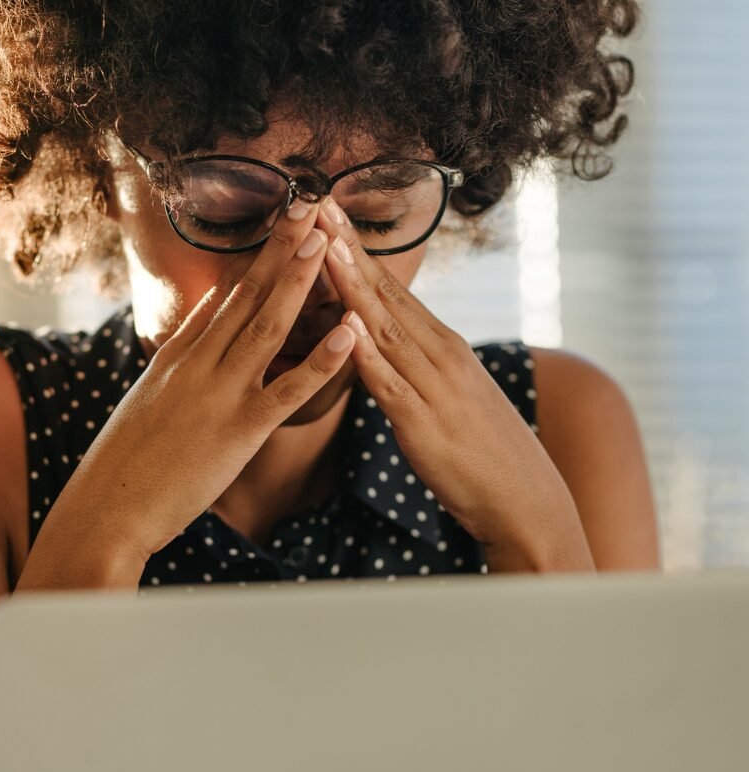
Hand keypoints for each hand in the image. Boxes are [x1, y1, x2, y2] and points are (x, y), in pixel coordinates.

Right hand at [33, 199, 357, 563]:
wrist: (106, 509)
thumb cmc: (124, 464)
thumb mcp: (146, 400)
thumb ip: (177, 357)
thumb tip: (203, 317)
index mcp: (177, 357)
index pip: (224, 298)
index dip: (257, 259)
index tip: (282, 223)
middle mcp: (198, 365)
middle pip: (246, 296)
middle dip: (281, 249)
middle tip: (310, 205)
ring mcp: (219, 394)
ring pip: (267, 327)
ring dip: (299, 282)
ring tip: (326, 241)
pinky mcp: (239, 431)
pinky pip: (289, 390)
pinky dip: (322, 360)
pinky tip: (349, 333)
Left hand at [316, 196, 592, 567]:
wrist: (525, 501)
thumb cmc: (483, 453)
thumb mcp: (450, 396)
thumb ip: (417, 368)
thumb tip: (385, 346)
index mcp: (443, 347)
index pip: (392, 290)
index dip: (357, 250)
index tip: (328, 212)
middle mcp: (440, 356)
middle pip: (386, 295)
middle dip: (348, 248)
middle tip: (315, 202)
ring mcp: (434, 387)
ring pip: (385, 328)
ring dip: (352, 286)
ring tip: (324, 246)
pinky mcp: (424, 425)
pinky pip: (391, 385)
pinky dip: (368, 356)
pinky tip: (347, 329)